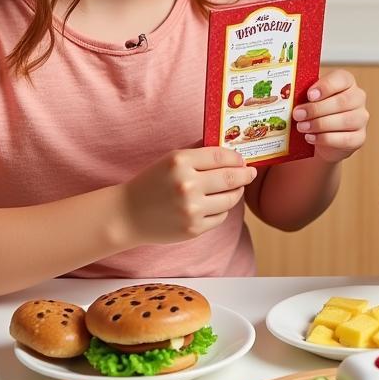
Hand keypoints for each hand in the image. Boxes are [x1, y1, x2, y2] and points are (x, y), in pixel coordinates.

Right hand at [121, 147, 256, 243]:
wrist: (127, 215)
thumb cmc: (152, 183)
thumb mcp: (171, 160)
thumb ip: (199, 154)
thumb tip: (231, 151)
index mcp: (180, 162)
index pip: (220, 156)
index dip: (236, 158)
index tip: (242, 160)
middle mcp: (187, 184)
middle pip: (231, 178)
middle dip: (245, 175)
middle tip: (250, 173)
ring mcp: (191, 208)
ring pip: (230, 199)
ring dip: (236, 193)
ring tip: (235, 189)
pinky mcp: (194, 228)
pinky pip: (221, 216)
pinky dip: (221, 209)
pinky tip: (214, 204)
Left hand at [292, 69, 367, 162]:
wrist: (322, 138)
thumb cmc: (315, 112)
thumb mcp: (309, 99)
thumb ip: (304, 93)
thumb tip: (289, 94)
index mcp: (346, 82)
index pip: (342, 79)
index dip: (326, 86)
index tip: (309, 95)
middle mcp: (358, 98)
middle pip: (342, 101)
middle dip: (317, 109)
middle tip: (298, 114)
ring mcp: (361, 118)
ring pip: (345, 120)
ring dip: (320, 124)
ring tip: (302, 127)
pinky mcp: (359, 138)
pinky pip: (345, 139)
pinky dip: (325, 139)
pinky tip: (311, 137)